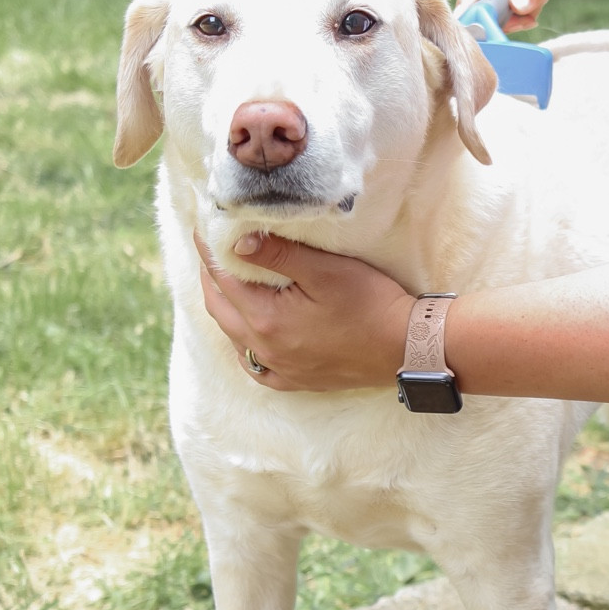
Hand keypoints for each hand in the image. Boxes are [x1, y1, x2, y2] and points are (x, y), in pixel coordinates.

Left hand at [195, 230, 412, 391]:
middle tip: (210, 252)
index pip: (223, 278)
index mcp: (266, 319)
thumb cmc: (370, 303)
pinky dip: (245, 348)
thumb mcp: (325, 270)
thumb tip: (237, 243)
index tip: (202, 229)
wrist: (406, 348)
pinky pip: (257, 369)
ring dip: (225, 310)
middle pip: (219, 310)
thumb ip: (278, 254)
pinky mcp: (297, 380)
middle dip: (210, 279)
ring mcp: (280, 369)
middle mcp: (265, 349)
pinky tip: (250, 337)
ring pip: (234, 339)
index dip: (209, 251)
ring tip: (227, 286)